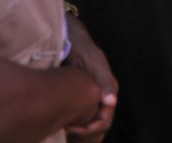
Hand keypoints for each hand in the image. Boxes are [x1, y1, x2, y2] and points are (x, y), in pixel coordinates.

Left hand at [63, 15, 117, 142]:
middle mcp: (104, 95)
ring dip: (79, 127)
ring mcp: (94, 95)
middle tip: (64, 128)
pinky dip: (73, 120)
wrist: (72, 40)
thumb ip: (104, 82)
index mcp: (110, 91)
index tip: (70, 127)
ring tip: (61, 125)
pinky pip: (82, 114)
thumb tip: (111, 102)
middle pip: (98, 124)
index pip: (104, 122)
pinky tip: (60, 118)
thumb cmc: (85, 51)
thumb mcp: (95, 65)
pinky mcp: (84, 93)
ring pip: (90, 121)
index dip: (89, 129)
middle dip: (84, 131)